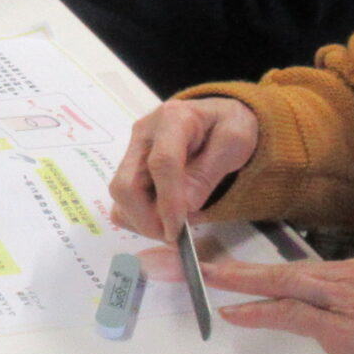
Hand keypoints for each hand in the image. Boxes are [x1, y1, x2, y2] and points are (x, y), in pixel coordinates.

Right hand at [108, 96, 261, 239]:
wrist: (216, 117)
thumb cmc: (228, 126)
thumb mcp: (233, 142)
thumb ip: (208, 173)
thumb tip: (185, 207)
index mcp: (173, 119)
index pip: (162, 163)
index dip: (168, 201)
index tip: (177, 230)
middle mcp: (144, 133)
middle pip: (127, 184)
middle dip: (147, 218)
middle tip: (174, 235)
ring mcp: (132, 150)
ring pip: (120, 196)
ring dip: (142, 220)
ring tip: (171, 227)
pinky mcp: (128, 166)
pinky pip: (121, 200)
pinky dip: (137, 217)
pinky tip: (161, 218)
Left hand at [141, 250, 353, 353]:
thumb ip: (335, 297)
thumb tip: (282, 294)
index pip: (298, 265)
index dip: (250, 266)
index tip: (209, 262)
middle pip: (284, 269)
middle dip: (228, 268)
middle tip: (178, 263)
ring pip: (286, 285)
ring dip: (236, 283)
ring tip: (198, 281)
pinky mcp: (350, 329)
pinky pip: (296, 314)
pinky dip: (262, 312)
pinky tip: (234, 313)